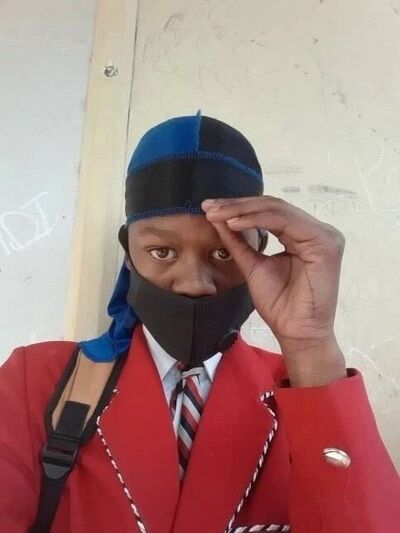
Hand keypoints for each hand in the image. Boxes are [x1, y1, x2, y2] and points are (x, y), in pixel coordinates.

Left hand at [202, 196, 346, 385]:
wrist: (296, 332)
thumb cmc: (279, 304)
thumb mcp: (252, 265)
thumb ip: (238, 241)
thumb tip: (218, 217)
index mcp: (303, 235)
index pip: (269, 212)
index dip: (238, 207)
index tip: (209, 209)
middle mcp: (316, 231)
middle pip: (273, 206)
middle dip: (237, 205)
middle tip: (208, 206)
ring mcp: (324, 235)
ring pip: (277, 210)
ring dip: (243, 210)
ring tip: (217, 214)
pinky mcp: (325, 243)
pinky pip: (285, 222)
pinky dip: (257, 220)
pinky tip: (234, 223)